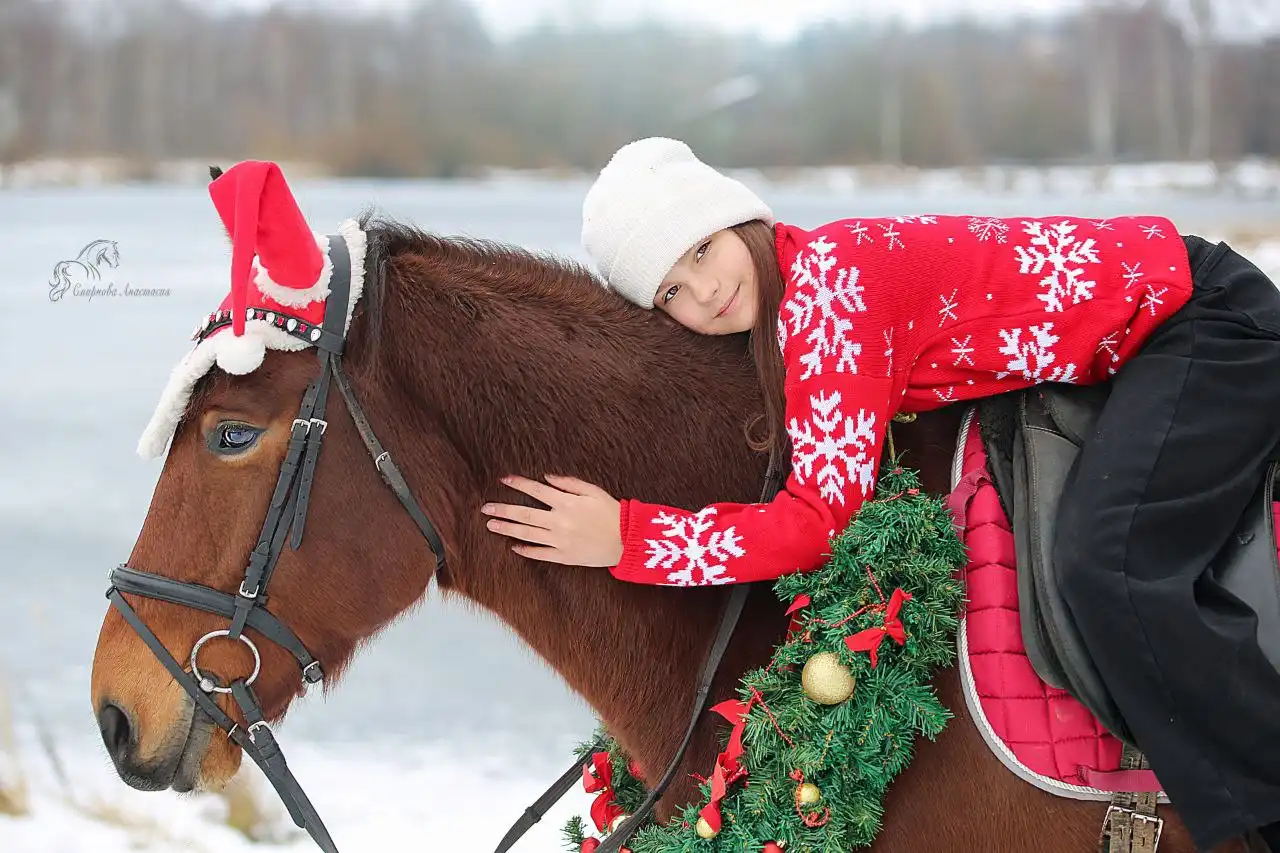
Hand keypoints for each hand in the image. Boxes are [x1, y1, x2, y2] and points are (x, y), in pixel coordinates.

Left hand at [480, 474, 622, 566]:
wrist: (627, 540)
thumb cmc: (612, 512)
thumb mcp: (593, 490)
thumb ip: (568, 483)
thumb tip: (545, 478)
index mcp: (566, 503)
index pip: (535, 490)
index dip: (518, 483)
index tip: (503, 479)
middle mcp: (559, 521)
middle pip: (524, 514)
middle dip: (503, 509)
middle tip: (485, 508)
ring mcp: (560, 540)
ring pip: (527, 534)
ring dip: (507, 529)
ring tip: (491, 525)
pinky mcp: (564, 556)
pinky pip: (540, 553)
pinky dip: (526, 550)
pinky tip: (513, 547)